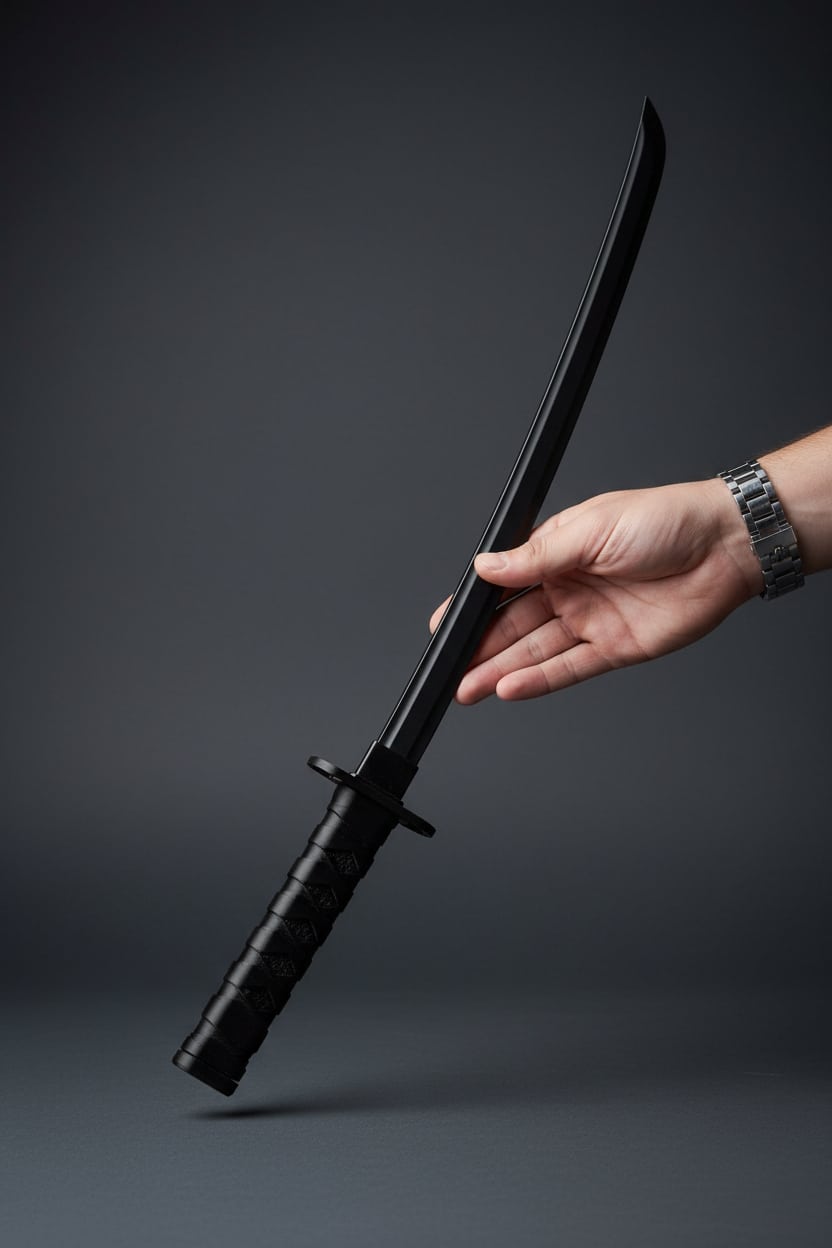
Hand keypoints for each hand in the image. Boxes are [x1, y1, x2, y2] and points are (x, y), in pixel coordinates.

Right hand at [430, 478, 760, 701]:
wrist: (724, 546)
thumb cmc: (664, 520)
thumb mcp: (589, 530)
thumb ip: (535, 557)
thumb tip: (485, 567)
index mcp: (558, 553)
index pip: (504, 585)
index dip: (472, 607)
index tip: (442, 626)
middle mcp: (570, 589)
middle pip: (513, 625)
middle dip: (479, 648)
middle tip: (448, 669)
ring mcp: (591, 620)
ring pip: (535, 651)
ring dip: (500, 670)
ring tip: (467, 688)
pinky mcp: (616, 647)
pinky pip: (570, 668)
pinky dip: (539, 679)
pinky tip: (510, 687)